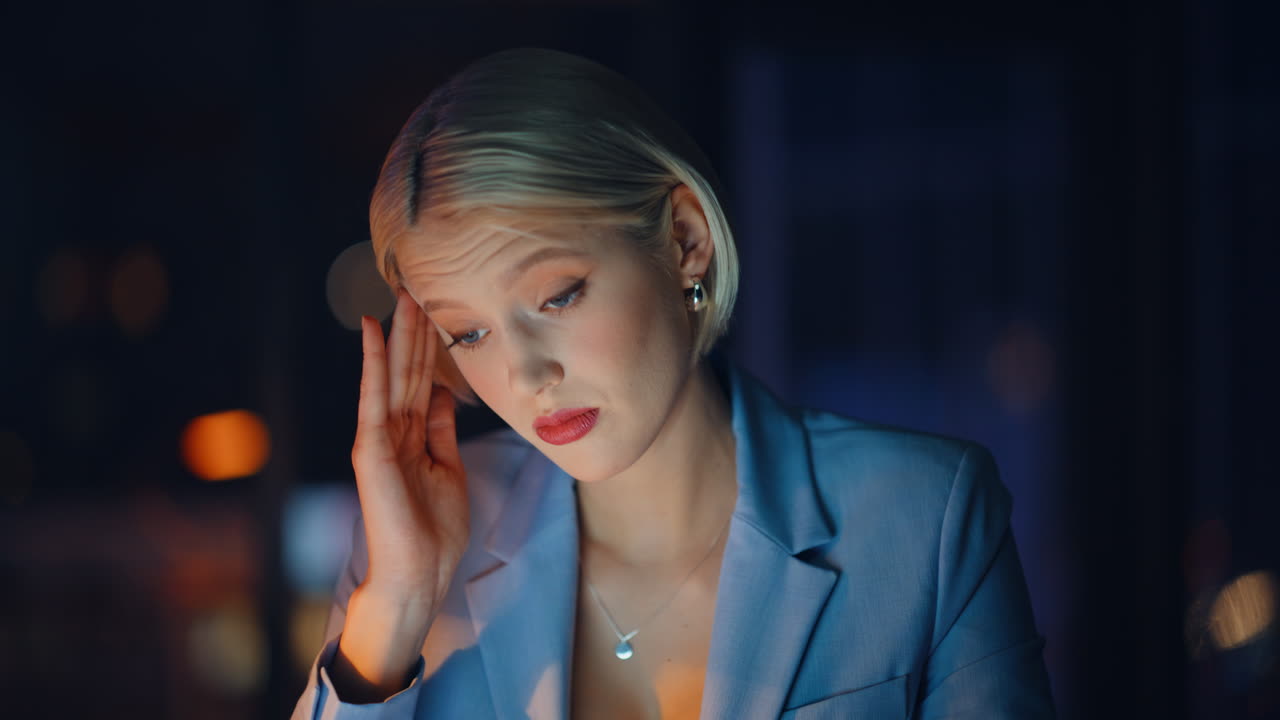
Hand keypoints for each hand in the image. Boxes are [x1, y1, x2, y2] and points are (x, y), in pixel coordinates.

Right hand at [351, 288, 468, 607]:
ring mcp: (380, 436)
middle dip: (415, 329)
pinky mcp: (371, 446)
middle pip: (409, 369)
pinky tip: (373, 330)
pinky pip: (374, 395)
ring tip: (403, 293)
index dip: (430, 345)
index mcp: (415, 436)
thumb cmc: (435, 531)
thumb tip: (446, 395)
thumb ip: (443, 430)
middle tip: (418, 285)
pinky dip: (372, 361)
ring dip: (399, 333)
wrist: (419, 572)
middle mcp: (395, 431)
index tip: (436, 309)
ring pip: (394, 373)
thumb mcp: (448, 468)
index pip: (424, 380)